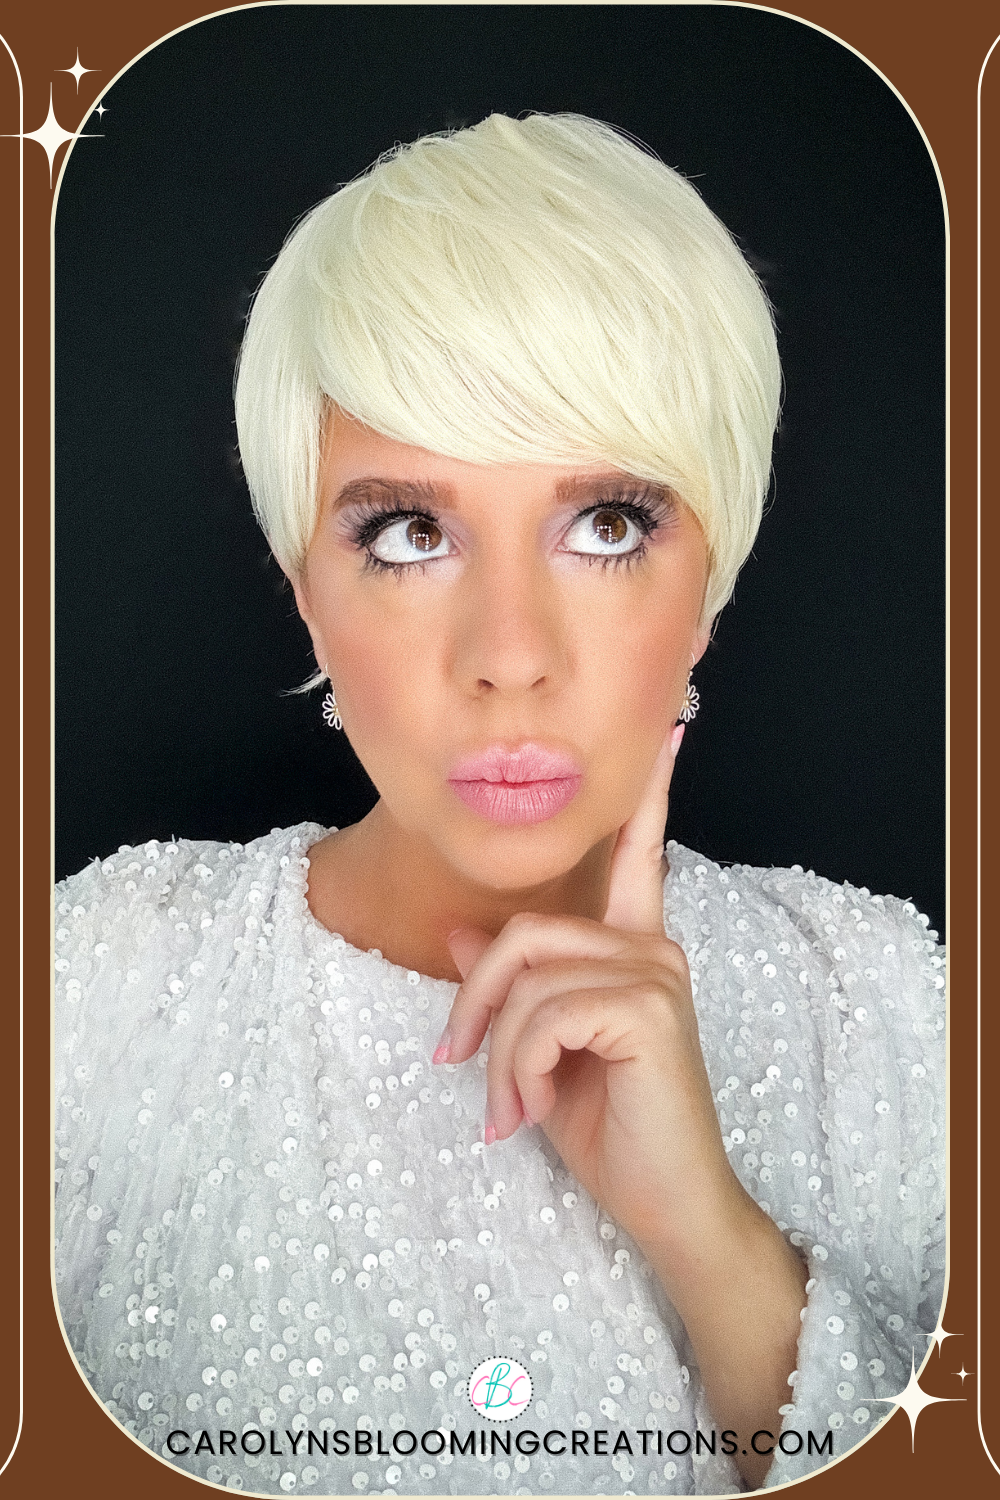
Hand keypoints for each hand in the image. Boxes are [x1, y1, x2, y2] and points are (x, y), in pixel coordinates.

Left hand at [434, 722, 807, 1486]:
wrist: (667, 1206)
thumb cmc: (611, 1130)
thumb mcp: (541, 1053)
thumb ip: (512, 989)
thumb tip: (462, 932)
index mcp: (634, 948)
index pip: (639, 855)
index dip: (649, 794)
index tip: (670, 729)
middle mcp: (653, 947)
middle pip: (526, 932)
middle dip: (475, 1002)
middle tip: (456, 1065)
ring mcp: (656, 975)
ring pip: (526, 978)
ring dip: (496, 1052)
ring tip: (507, 1110)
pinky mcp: (649, 1009)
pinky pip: (544, 1014)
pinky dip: (517, 1068)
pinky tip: (531, 1113)